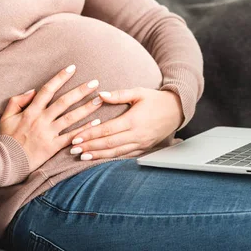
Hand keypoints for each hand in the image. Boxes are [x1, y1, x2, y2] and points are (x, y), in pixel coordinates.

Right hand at [0, 65, 105, 172]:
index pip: (47, 90)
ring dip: (86, 108)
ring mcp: (48, 133)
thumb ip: (18, 100)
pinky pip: (71, 137)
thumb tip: (33, 90)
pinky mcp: (53, 146)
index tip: (72, 68)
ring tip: (100, 100)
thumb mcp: (7, 116)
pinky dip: (84, 130)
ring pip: (70, 118)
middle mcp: (41, 120)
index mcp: (31, 111)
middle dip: (80, 91)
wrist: (7, 161)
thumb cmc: (7, 138)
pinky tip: (96, 123)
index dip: (60, 78)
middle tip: (95, 83)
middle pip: (64, 102)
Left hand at [68, 87, 183, 159]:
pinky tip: (99, 159)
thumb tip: (101, 95)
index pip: (107, 130)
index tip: (76, 137)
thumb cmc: (156, 99)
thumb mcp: (139, 92)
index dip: (90, 134)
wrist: (177, 110)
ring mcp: (141, 143)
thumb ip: (119, 94)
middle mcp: (137, 134)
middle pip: (109, 143)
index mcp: (133, 120)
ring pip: (116, 152)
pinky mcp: (144, 148)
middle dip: (90, 147)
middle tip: (73, 150)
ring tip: (82, 157)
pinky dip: (111, 158)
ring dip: (98, 155)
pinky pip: (125, 155)